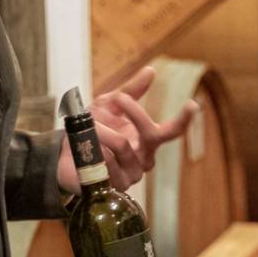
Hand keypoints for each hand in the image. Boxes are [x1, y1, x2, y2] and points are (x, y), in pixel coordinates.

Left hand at [56, 64, 198, 194]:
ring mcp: (132, 174)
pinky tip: (86, 147)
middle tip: (118, 98)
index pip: (173, 131)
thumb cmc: (91, 130)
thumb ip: (131, 92)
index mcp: (149, 141)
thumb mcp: (109, 106)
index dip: (184, 119)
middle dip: (136, 113)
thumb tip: (151, 70)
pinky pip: (108, 160)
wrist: (65, 155)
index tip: (192, 104)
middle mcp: (145, 159)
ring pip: (122, 143)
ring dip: (101, 129)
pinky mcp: (115, 185)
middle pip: (153, 134)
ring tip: (88, 126)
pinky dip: (94, 147)